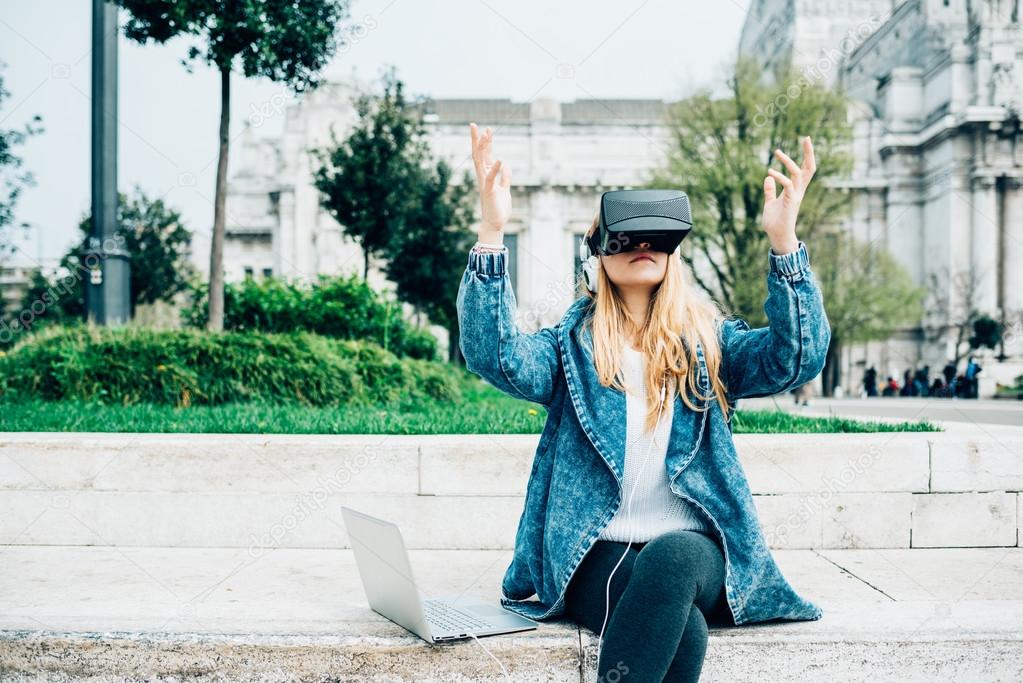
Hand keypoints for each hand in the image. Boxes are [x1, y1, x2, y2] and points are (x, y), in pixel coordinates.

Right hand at [469, 122, 511, 237]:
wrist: (496, 224)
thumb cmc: (499, 208)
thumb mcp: (504, 189)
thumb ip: (505, 177)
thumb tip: (506, 166)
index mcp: (487, 175)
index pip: (484, 155)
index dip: (485, 142)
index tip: (486, 129)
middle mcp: (483, 177)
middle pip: (478, 154)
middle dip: (477, 139)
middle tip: (473, 124)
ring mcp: (485, 183)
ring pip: (481, 162)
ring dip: (483, 148)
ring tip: (486, 134)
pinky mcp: (489, 191)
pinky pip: (491, 178)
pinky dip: (495, 169)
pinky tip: (500, 160)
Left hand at [762, 136, 815, 254]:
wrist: (777, 236)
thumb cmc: (775, 221)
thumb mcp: (770, 203)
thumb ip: (769, 191)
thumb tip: (767, 178)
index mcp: (795, 189)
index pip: (804, 169)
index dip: (806, 155)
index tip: (805, 140)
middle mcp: (798, 190)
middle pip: (808, 168)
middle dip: (809, 153)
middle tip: (806, 137)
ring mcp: (795, 196)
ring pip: (797, 173)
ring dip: (787, 161)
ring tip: (777, 151)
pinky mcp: (790, 202)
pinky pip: (787, 185)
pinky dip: (779, 177)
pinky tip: (770, 172)